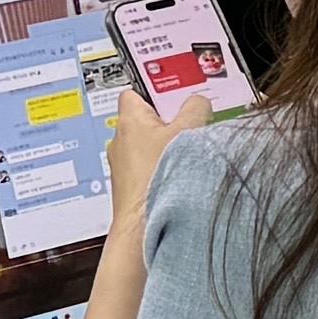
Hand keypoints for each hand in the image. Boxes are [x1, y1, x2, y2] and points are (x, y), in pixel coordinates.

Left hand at [105, 84, 213, 221]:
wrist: (144, 225)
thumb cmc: (158, 178)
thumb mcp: (187, 132)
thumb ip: (195, 108)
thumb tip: (199, 102)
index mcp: (129, 120)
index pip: (135, 93)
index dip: (155, 93)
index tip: (173, 98)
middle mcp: (119, 141)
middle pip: (145, 122)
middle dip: (166, 124)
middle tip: (188, 131)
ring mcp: (121, 167)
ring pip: (146, 148)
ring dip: (163, 151)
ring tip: (183, 160)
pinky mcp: (128, 188)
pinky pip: (146, 170)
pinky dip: (159, 171)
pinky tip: (175, 180)